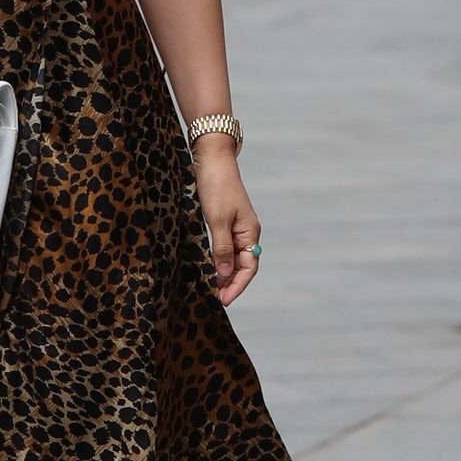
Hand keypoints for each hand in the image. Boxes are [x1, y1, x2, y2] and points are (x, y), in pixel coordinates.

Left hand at [192, 146, 259, 307]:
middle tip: (216, 300)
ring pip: (233, 259)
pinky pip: (224, 249)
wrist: (212, 160)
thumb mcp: (217, 219)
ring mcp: (236, 228)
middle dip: (231, 284)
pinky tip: (209, 269)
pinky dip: (218, 261)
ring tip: (212, 290)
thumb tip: (224, 273)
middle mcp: (246, 233)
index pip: (248, 268)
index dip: (237, 285)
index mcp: (250, 233)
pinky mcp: (224, 222)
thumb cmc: (216, 187)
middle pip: (242, 266)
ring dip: (224, 275)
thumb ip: (221, 247)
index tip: (223, 300)